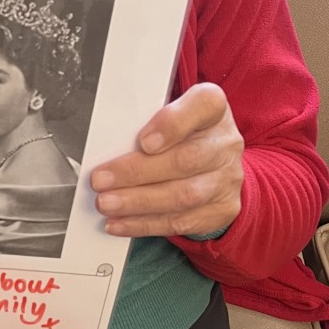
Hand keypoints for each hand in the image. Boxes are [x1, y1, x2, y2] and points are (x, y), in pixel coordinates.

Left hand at [90, 83, 242, 237]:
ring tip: (106, 203)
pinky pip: (181, 221)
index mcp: (212, 108)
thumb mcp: (167, 113)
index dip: (173, 124)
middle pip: (185, 159)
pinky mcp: (221, 210)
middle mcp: (225, 143)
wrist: (215, 166)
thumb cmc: (180, 134)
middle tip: (101, 180)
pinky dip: (144, 223)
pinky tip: (119, 222)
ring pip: (183, 195)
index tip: (143, 141)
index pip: (204, 105)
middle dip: (137, 172)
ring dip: (138, 202)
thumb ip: (144, 119)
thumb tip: (107, 142)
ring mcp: (227, 179)